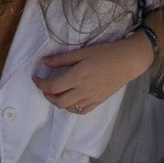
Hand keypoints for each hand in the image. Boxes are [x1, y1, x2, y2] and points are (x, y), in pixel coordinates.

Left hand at [33, 34, 149, 114]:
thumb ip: (62, 59)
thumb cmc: (106, 53)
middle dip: (47, 95)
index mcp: (77, 76)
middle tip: (44, 86)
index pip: (53, 86)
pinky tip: (70, 99)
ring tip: (56, 91)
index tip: (35, 77)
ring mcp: (91, 98)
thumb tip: (44, 62)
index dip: (40, 84)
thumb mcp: (83, 52)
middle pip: (58, 101)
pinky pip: (81, 111)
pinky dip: (71, 107)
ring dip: (58, 102)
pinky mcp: (98, 102)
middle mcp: (83, 90)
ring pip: (68, 108)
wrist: (128, 61)